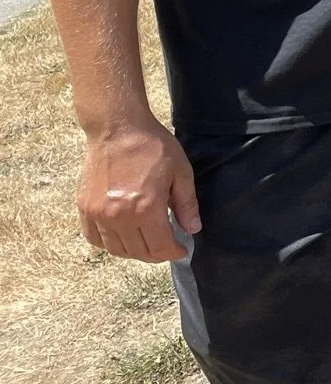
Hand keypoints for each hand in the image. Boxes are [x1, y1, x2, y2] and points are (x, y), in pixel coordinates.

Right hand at [78, 118, 199, 262]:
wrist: (118, 129)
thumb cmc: (153, 147)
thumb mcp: (181, 171)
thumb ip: (187, 204)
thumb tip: (193, 230)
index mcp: (146, 208)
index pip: (160, 247)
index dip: (173, 253)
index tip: (181, 251)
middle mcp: (119, 216)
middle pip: (138, 252)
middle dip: (156, 255)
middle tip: (166, 248)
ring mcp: (98, 214)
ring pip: (116, 249)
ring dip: (134, 252)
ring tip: (147, 244)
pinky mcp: (84, 208)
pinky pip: (94, 239)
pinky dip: (110, 244)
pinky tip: (123, 237)